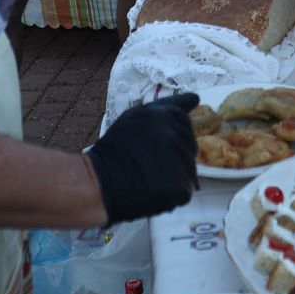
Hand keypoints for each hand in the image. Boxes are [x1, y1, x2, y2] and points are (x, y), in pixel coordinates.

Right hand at [83, 92, 199, 223]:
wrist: (98, 182)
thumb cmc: (115, 149)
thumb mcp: (137, 116)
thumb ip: (167, 106)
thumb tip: (196, 99)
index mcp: (167, 115)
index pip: (184, 122)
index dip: (172, 135)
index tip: (158, 144)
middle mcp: (176, 135)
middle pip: (190, 147)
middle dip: (175, 155)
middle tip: (149, 163)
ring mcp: (179, 161)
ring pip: (188, 169)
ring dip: (174, 175)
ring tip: (149, 177)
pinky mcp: (178, 187)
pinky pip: (184, 191)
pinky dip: (172, 194)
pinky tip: (153, 191)